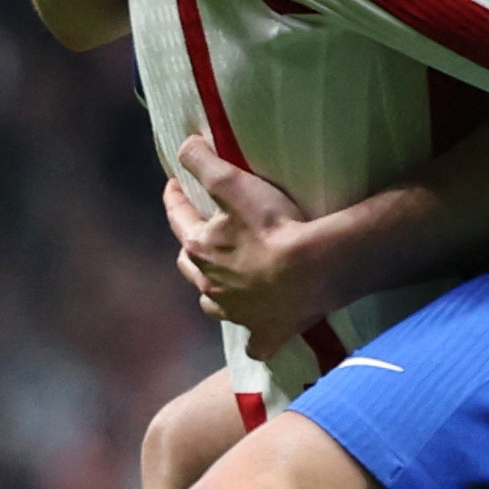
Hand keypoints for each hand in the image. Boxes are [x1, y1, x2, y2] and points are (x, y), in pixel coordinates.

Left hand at [165, 137, 332, 339]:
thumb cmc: (273, 226)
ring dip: (214, 293)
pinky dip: (255, 337)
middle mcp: (211, 287)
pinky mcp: (266, 334)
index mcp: (201, 250)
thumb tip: (183, 146)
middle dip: (190, 248)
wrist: (314, 270)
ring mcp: (238, 314)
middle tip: (198, 234)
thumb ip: (203, 161)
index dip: (174, 198)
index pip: (178, 219)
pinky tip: (258, 333)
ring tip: (221, 282)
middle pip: (190, 266)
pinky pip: (255, 342)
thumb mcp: (232, 182)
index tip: (174, 184)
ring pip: (214, 305)